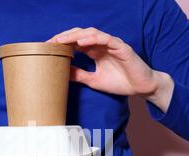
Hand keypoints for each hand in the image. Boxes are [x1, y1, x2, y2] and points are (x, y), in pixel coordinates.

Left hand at [48, 27, 173, 111]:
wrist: (141, 88)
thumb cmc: (120, 83)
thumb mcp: (94, 81)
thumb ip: (80, 75)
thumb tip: (63, 72)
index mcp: (95, 51)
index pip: (75, 43)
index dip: (62, 44)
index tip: (48, 48)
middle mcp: (101, 45)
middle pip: (80, 35)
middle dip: (64, 37)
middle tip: (50, 43)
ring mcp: (111, 44)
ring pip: (91, 33)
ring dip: (75, 36)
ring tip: (62, 40)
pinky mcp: (121, 47)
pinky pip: (106, 39)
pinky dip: (94, 39)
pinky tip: (82, 42)